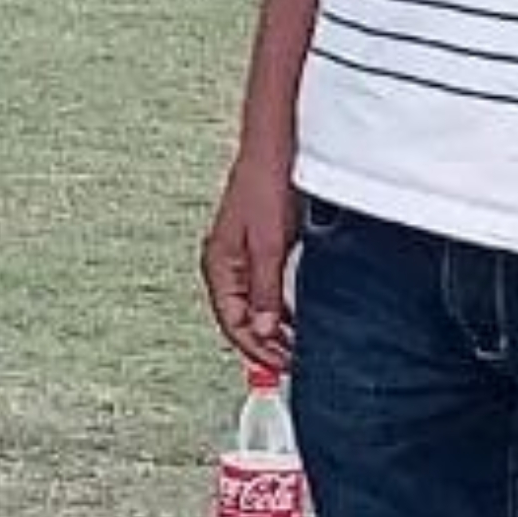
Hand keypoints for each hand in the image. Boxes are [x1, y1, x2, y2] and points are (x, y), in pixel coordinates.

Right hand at [202, 143, 299, 373]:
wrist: (273, 151)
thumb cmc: (264, 187)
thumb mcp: (269, 245)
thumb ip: (265, 291)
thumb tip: (264, 332)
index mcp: (219, 265)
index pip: (231, 322)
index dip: (256, 349)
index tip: (282, 365)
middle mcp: (225, 264)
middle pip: (239, 318)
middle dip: (264, 344)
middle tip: (293, 362)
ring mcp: (239, 257)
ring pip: (251, 307)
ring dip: (272, 329)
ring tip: (298, 346)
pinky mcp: (256, 249)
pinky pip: (261, 292)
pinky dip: (278, 310)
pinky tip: (296, 318)